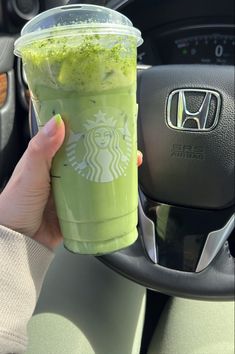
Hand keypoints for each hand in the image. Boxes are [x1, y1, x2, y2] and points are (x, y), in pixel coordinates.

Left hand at [0, 113, 142, 250]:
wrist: (19, 241)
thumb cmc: (16, 205)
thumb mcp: (29, 173)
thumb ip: (41, 149)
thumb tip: (58, 122)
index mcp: (49, 157)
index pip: (71, 135)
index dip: (87, 126)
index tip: (105, 118)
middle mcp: (62, 171)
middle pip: (89, 154)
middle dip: (108, 147)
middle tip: (126, 142)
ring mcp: (72, 189)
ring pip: (97, 174)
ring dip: (113, 168)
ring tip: (131, 162)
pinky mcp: (81, 207)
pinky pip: (99, 198)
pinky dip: (111, 192)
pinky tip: (123, 188)